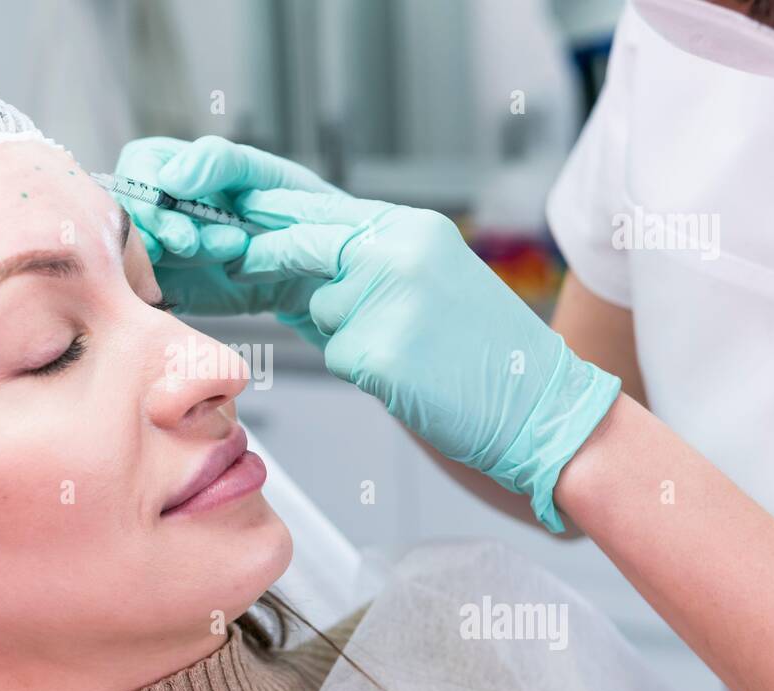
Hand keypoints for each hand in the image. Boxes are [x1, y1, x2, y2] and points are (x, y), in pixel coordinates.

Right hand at [112, 135, 340, 347]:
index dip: (147, 190)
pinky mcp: (168, 290)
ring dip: (182, 256)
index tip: (173, 200)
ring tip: (233, 249)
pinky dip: (174, 289)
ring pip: (141, 256)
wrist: (312, 262)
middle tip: (190, 242)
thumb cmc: (287, 206)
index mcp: (170, 167)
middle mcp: (156, 210)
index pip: (135, 171)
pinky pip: (152, 291)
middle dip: (158, 229)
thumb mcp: (259, 171)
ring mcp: (158, 252)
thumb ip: (217, 161)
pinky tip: (215, 277)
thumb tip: (171, 179)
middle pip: (128, 216)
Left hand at [228, 189, 621, 531]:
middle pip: (303, 245)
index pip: (322, 205)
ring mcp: (385, 300)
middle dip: (267, 256)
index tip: (233, 203)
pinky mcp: (376, 351)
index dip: (272, 205)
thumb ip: (368, 264)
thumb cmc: (485, 350)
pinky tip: (411, 374)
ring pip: (321, 310)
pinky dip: (364, 369)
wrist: (540, 404)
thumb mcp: (429, 281)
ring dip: (345, 332)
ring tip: (409, 348)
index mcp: (412, 228)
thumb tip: (296, 261)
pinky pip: (338, 355)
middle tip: (236, 259)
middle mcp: (397, 251)